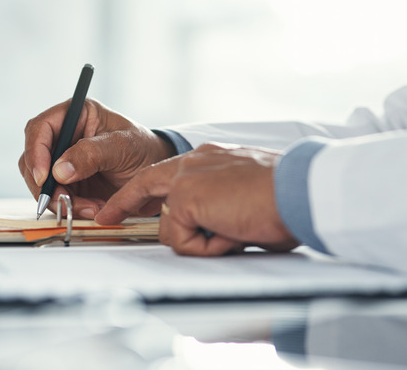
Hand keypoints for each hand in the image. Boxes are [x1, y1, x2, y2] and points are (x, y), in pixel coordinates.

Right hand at [18, 99, 175, 217]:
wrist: (155, 173)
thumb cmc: (143, 149)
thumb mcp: (122, 146)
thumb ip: (91, 154)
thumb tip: (59, 170)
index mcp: (76, 114)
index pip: (41, 128)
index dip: (36, 152)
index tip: (45, 176)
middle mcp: (64, 136)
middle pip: (33, 158)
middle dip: (46, 184)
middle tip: (65, 200)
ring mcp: (63, 160)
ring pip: (41, 182)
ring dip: (60, 199)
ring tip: (90, 207)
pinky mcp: (68, 183)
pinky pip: (56, 198)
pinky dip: (70, 208)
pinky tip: (92, 209)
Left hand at [95, 142, 299, 255]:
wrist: (299, 190)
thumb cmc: (287, 197)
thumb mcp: (247, 197)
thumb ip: (222, 206)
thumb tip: (217, 230)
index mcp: (212, 158)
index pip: (170, 172)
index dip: (147, 189)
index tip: (129, 200)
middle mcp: (196, 161)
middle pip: (146, 184)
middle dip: (123, 203)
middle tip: (107, 217)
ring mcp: (187, 177)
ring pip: (169, 226)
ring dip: (200, 241)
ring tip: (235, 232)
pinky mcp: (185, 197)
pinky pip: (181, 240)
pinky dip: (206, 247)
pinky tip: (231, 234)